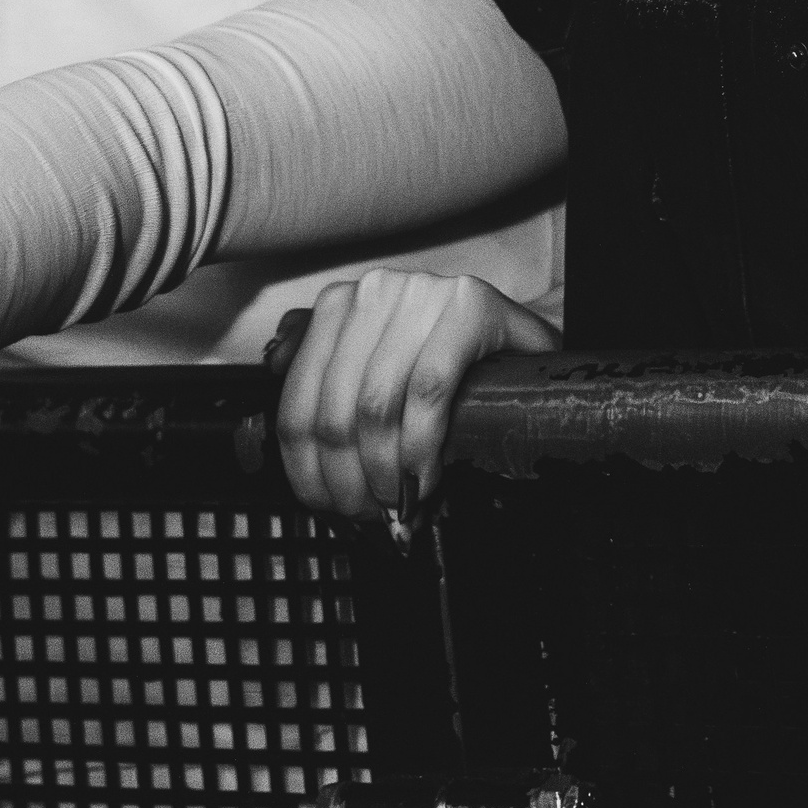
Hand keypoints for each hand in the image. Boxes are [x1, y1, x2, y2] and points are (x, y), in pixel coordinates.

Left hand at [277, 268, 559, 519]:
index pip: (297, 402)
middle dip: (349, 481)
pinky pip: (428, 391)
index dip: (308, 470)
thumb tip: (282, 401)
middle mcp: (375, 291)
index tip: (329, 508)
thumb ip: (328, 375)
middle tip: (369, 516)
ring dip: (386, 473)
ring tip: (399, 502)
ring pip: (375, 406)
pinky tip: (428, 474)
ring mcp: (423, 293)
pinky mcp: (469, 305)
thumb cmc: (449, 370)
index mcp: (341, 306)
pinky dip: (423, 446)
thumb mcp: (380, 370)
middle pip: (334, 412)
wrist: (525, 351)